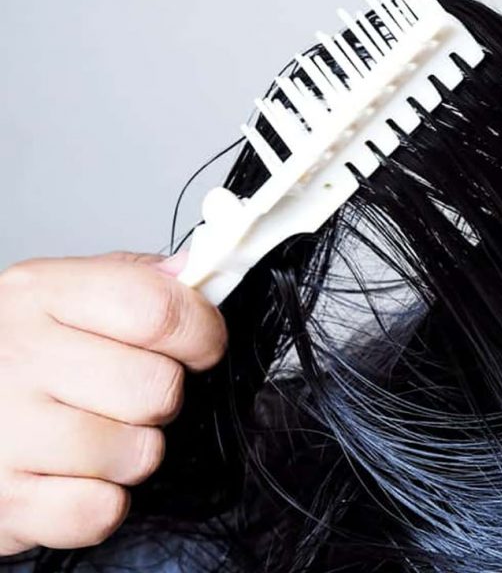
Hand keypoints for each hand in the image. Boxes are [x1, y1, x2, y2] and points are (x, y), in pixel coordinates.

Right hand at [0, 252, 226, 554]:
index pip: (158, 309)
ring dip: (134, 455)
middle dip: (162, 401)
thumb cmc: (16, 356)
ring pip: (139, 453)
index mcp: (41, 293)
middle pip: (158, 388)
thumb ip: (136, 281)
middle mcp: (17, 355)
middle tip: (125, 399)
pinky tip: (73, 479)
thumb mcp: (66, 296)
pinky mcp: (3, 501)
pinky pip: (99, 512)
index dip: (201, 333)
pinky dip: (101, 505)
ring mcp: (5, 431)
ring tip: (95, 438)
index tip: (199, 348)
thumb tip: (196, 271)